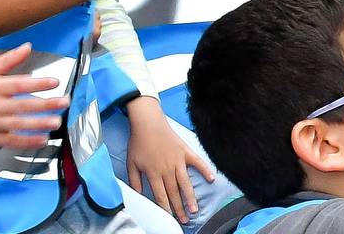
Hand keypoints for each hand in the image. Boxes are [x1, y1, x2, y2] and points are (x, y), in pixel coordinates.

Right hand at [0, 44, 67, 151]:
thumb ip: (9, 59)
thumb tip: (28, 46)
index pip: (18, 85)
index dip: (37, 84)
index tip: (55, 82)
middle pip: (23, 106)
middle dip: (46, 105)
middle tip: (65, 102)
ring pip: (19, 125)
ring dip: (40, 124)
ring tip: (57, 121)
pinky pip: (12, 142)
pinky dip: (28, 142)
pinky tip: (43, 139)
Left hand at [123, 97, 215, 222]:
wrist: (147, 122)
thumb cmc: (138, 142)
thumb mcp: (131, 164)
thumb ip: (135, 182)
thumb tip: (137, 196)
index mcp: (153, 173)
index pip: (161, 196)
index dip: (166, 209)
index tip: (170, 218)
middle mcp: (167, 169)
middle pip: (174, 193)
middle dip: (179, 208)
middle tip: (185, 220)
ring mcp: (178, 160)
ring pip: (185, 183)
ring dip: (190, 197)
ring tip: (195, 209)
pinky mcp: (185, 151)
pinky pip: (197, 162)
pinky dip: (205, 170)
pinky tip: (212, 179)